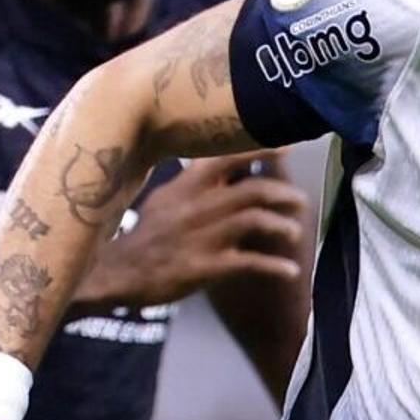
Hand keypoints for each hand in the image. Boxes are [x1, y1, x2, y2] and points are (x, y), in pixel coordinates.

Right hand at [77, 154, 309, 310]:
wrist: (118, 273)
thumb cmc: (148, 236)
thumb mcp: (166, 199)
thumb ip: (195, 182)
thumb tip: (225, 164)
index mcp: (188, 185)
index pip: (228, 157)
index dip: (261, 149)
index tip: (288, 146)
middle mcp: (198, 206)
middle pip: (253, 189)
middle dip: (284, 194)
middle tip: (301, 202)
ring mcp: (203, 236)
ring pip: (255, 220)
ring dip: (283, 226)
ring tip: (294, 234)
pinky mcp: (206, 267)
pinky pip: (250, 263)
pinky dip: (275, 266)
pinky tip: (290, 271)